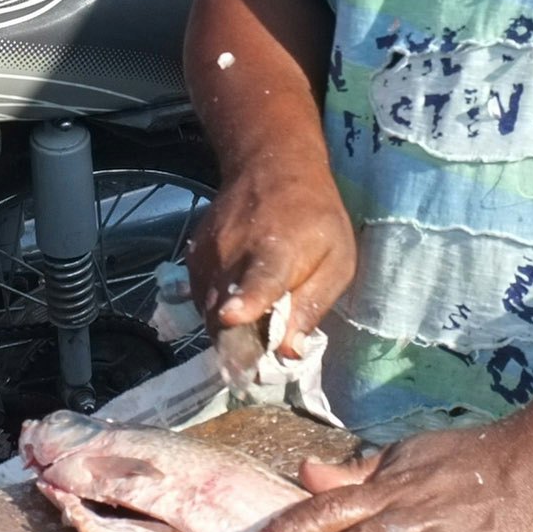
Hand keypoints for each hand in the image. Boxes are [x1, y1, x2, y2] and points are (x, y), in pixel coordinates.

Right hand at [179, 149, 352, 353]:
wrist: (272, 167)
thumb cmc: (315, 217)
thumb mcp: (337, 260)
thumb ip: (313, 305)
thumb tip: (289, 351)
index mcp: (278, 253)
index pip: (258, 280)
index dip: (245, 301)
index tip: (230, 316)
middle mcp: (235, 252)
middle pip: (224, 310)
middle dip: (236, 345)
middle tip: (253, 364)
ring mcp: (210, 252)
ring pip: (208, 310)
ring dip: (225, 331)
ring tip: (249, 327)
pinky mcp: (194, 253)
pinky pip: (200, 297)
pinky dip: (215, 309)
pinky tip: (236, 300)